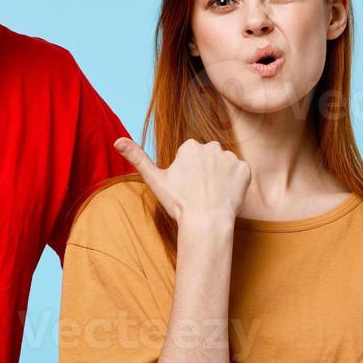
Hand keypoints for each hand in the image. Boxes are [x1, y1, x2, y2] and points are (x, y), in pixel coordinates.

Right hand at [114, 137, 250, 224]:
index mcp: (190, 146)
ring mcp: (230, 157)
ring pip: (224, 166)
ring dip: (221, 178)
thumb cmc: (179, 203)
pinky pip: (240, 175)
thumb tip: (117, 140)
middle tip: (199, 193)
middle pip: (208, 159)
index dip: (188, 174)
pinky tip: (226, 196)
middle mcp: (212, 146)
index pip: (191, 156)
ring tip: (212, 196)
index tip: (186, 188)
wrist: (206, 222)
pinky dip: (235, 184)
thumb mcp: (155, 180)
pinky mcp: (245, 170)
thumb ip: (137, 157)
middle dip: (205, 172)